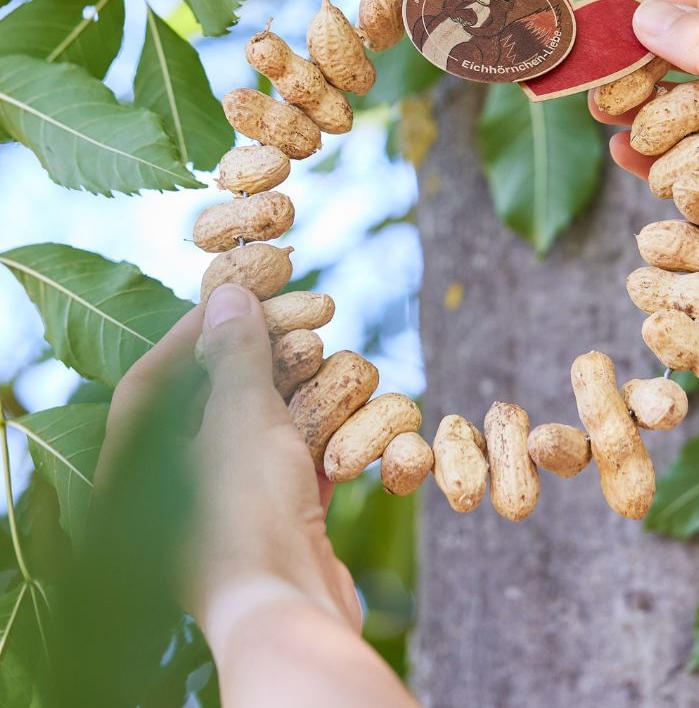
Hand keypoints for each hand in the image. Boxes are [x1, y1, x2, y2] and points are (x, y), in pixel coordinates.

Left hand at [100, 285, 415, 706]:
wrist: (289, 609)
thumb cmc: (247, 513)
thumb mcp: (241, 416)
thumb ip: (235, 354)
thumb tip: (227, 295)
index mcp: (139, 463)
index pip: (156, 377)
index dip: (196, 329)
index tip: (239, 293)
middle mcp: (176, 486)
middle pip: (218, 399)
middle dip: (269, 359)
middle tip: (307, 324)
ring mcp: (228, 508)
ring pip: (265, 429)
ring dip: (306, 397)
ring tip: (340, 365)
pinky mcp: (274, 524)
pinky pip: (296, 464)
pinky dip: (324, 439)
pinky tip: (355, 416)